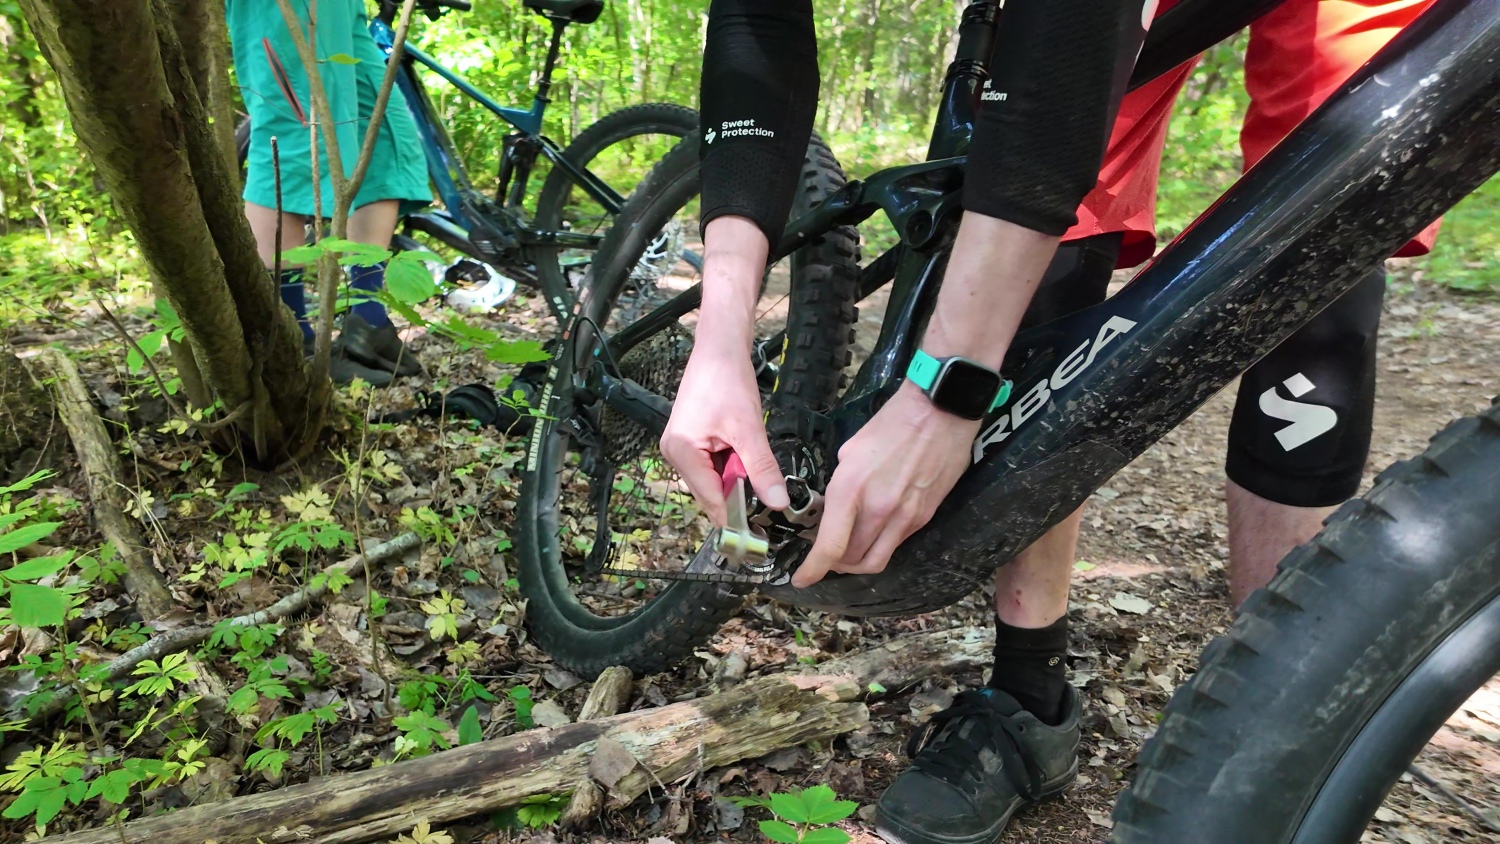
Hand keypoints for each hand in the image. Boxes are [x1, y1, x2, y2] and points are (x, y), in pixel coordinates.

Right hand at [659, 344, 789, 526]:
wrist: (720, 347)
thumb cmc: (728, 380)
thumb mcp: (749, 428)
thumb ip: (762, 468)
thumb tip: (777, 502)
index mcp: (681, 452)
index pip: (710, 498)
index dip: (735, 516)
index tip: (759, 533)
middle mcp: (673, 453)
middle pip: (710, 491)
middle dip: (737, 494)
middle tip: (768, 498)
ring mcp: (680, 447)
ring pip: (714, 479)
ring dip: (736, 478)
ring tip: (755, 466)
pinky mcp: (690, 440)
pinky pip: (713, 465)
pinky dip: (731, 465)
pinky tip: (745, 454)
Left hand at [792, 381, 978, 587]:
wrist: (941, 411)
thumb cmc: (892, 423)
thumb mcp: (850, 451)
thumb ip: (841, 486)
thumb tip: (836, 507)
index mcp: (851, 489)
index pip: (830, 546)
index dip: (812, 570)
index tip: (801, 579)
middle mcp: (879, 510)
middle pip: (852, 561)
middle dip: (833, 564)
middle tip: (824, 555)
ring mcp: (905, 517)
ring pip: (876, 560)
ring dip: (857, 562)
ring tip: (848, 551)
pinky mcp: (925, 516)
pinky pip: (896, 544)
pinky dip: (879, 546)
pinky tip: (874, 531)